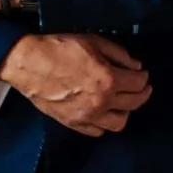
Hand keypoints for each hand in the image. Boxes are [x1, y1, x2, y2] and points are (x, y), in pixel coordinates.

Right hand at [0, 34, 151, 136]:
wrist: (28, 63)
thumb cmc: (59, 49)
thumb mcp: (93, 41)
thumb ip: (119, 54)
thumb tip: (136, 66)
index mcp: (109, 80)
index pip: (139, 83)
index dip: (144, 77)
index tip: (142, 74)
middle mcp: (102, 102)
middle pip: (134, 103)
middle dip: (142, 94)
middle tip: (141, 88)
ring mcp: (88, 116)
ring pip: (119, 123)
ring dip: (125, 111)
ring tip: (122, 102)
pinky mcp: (74, 123)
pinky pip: (98, 131)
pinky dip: (104, 123)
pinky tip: (103, 112)